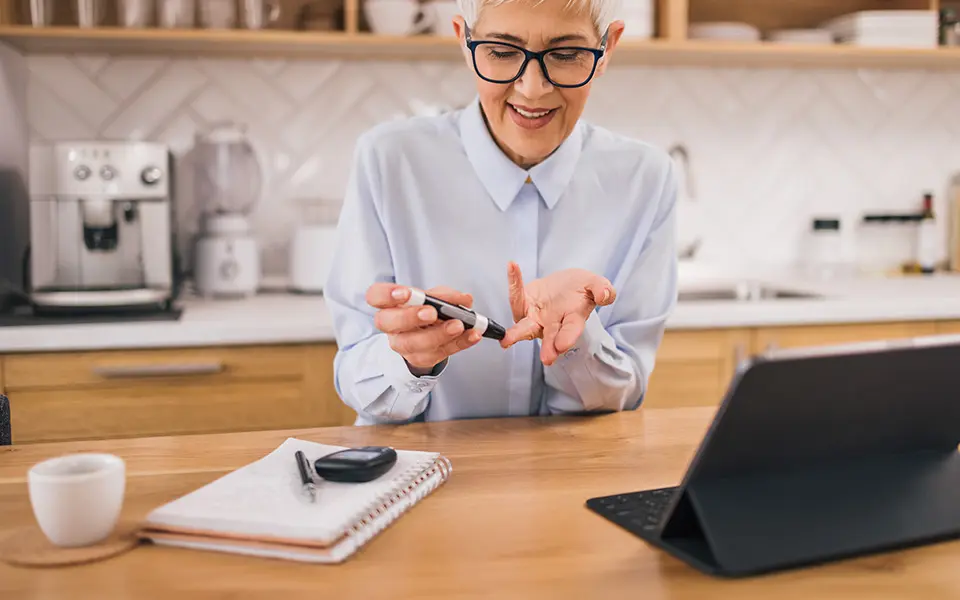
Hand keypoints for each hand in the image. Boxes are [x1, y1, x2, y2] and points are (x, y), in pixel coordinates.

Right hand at [366, 283, 482, 373]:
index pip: (376, 296)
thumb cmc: (423, 312)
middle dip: (411, 317)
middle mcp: (392, 326)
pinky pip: (440, 353)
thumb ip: (445, 295)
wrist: (425, 336)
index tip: (404, 293)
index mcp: (389, 304)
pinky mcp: (422, 359)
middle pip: (389, 323)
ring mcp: (405, 345)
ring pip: (414, 343)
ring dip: (438, 334)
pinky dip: (459, 343)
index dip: (386, 294)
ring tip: (458, 325)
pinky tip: (471, 335)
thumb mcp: (433, 297)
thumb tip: (464, 299)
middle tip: (431, 312)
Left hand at [500, 262, 615, 365]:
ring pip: (524, 326)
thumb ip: (601, 289)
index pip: (570, 331)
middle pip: (548, 336)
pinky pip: (517, 295)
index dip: (567, 338)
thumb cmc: (581, 289)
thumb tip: (606, 294)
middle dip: (546, 347)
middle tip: (545, 358)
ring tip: (506, 339)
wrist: (564, 284)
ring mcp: (534, 316)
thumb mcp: (595, 284)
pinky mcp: (522, 303)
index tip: (562, 346)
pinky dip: (515, 281)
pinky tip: (513, 267)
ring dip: (515, 333)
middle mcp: (551, 324)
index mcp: (572, 321)